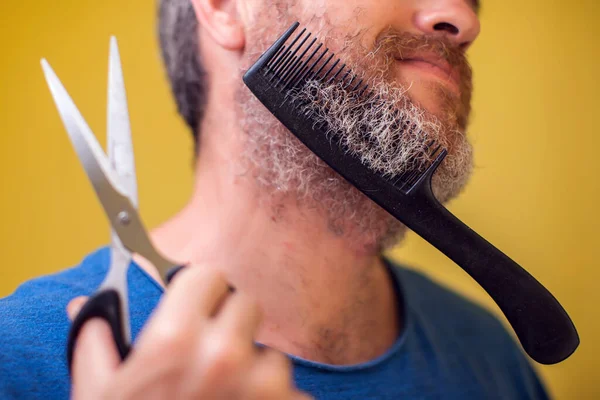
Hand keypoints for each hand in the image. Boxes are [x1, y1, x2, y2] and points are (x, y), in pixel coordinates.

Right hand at [67, 266, 311, 399]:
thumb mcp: (97, 396)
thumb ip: (95, 342)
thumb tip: (89, 305)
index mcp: (176, 339)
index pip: (210, 274)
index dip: (200, 289)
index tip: (198, 303)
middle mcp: (225, 353)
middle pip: (246, 303)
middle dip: (229, 323)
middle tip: (210, 355)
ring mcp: (263, 385)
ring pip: (270, 350)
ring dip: (253, 370)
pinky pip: (290, 389)